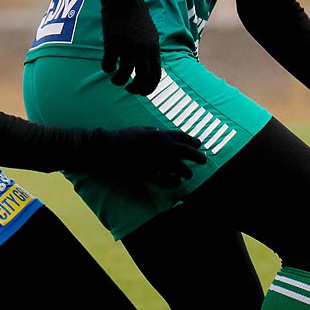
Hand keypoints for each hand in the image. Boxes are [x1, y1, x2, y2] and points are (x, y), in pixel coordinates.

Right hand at [90, 128, 204, 188]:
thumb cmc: (123, 137)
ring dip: (186, 171)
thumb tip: (165, 135)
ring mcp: (156, 160)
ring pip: (180, 167)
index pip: (182, 136)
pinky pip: (167, 178)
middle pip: (186, 151)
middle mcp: (161, 147)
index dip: (192, 140)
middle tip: (203, 159)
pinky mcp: (149, 172)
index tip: (198, 144)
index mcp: (159, 134)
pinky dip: (173, 180)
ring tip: (189, 174)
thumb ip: (155, 132)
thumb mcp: (141, 129)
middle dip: (197, 156)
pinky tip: (176, 180)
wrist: (106, 148)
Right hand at [101, 0, 161, 94]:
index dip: (149, 88)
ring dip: (119, 81)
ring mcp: (128, 44)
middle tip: (128, 88)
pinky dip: (107, 68)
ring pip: (126, 72)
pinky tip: (107, 66)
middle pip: (142, 77)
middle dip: (135, 89)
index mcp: (153, 47)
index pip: (156, 75)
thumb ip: (150, 51)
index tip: (141, 92)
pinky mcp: (113, 40)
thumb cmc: (137, 17)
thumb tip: (148, 69)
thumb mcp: (151, 34)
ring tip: (116, 80)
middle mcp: (143, 47)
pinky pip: (109, 62)